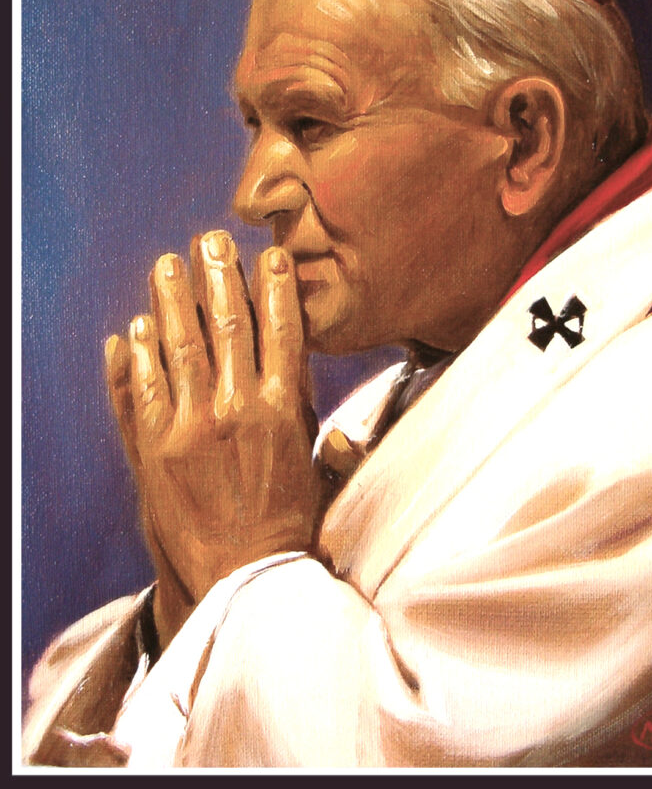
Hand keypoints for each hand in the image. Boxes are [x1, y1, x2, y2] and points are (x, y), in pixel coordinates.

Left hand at [105, 233, 321, 648]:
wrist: (241, 579)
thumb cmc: (287, 526)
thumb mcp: (319, 474)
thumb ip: (332, 440)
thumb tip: (348, 427)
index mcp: (285, 409)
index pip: (282, 330)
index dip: (274, 287)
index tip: (268, 255)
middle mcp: (238, 409)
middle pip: (227, 325)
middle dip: (218, 276)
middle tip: (209, 240)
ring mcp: (191, 427)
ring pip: (180, 345)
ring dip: (171, 299)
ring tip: (166, 265)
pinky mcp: (154, 450)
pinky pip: (142, 389)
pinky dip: (137, 355)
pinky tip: (135, 328)